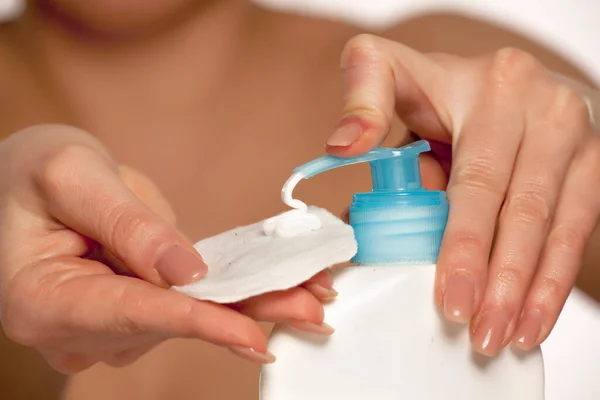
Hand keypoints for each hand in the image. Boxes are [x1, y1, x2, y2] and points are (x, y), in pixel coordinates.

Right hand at [0, 125, 332, 373]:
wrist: (20, 185)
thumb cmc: (29, 174)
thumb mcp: (71, 176)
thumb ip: (126, 225)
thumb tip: (186, 272)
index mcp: (45, 301)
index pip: (134, 313)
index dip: (198, 322)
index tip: (252, 334)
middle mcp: (78, 328)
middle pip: (173, 323)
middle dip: (246, 315)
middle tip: (313, 311)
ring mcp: (109, 324)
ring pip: (190, 318)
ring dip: (252, 306)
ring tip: (311, 296)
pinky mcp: (135, 308)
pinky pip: (189, 305)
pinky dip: (235, 297)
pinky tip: (280, 294)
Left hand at [327, 34, 599, 355]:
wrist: (508, 80)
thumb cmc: (442, 88)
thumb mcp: (395, 71)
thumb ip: (365, 101)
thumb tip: (342, 148)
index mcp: (493, 88)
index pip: (478, 179)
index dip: (464, 243)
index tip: (451, 298)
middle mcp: (545, 109)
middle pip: (522, 209)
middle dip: (500, 281)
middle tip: (479, 333)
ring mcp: (578, 138)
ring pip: (558, 227)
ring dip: (532, 291)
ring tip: (505, 337)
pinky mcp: (593, 165)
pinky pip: (581, 229)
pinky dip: (556, 280)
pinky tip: (535, 316)